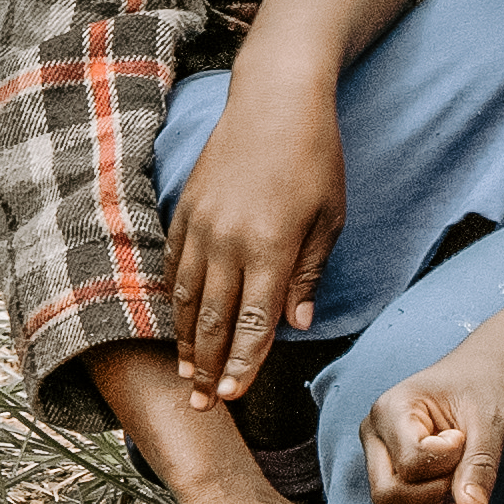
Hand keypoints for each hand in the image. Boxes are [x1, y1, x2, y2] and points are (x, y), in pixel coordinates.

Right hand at [167, 87, 346, 399]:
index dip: (242, 365)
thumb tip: (295, 325)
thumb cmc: (316, 157)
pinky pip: (173, 265)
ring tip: (186, 376)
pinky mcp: (185, 208)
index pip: (253, 322)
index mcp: (271, 246)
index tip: (233, 396)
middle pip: (212, 319)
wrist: (275, 97)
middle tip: (203, 405)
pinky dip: (173, 300)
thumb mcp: (330, 217)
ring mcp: (201, 224)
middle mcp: (228, 240)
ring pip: (185, 297)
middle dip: (207, 367)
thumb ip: (308, 273)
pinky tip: (177, 323)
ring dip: (185, 341)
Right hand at [357, 337, 503, 503]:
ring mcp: (381, 465)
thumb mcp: (491, 420)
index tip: (467, 440)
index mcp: (390, 410)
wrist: (485, 378)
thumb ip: (479, 463)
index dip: (448, 466)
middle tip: (478, 503)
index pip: (411, 463)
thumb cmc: (485, 388)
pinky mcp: (395, 487)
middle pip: (388, 496)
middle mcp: (376, 439)